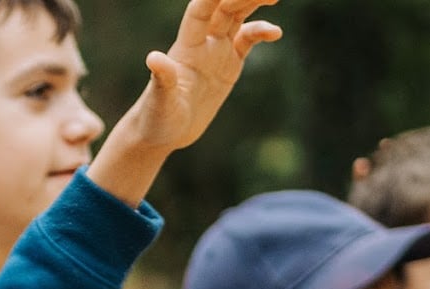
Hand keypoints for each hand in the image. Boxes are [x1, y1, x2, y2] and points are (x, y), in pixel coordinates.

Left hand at [123, 0, 282, 153]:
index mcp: (185, 48)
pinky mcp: (228, 67)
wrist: (162, 134)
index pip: (201, 11)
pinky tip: (275, 33)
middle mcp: (202, 44)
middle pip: (224, 9)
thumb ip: (162, 79)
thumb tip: (154, 58)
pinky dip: (260, 32)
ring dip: (253, 4)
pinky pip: (247, 42)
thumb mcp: (160, 101)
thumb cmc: (155, 118)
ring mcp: (216, 54)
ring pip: (237, 19)